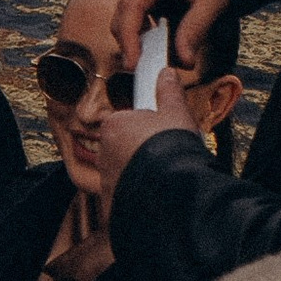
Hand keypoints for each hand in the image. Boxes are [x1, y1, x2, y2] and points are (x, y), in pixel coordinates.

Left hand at [95, 60, 197, 206]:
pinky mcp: (114, 206)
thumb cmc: (172, 149)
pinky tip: (158, 195)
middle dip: (142, 152)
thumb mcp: (176, 114)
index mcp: (113, 127)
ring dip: (141, 175)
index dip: (149, 128)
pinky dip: (139, 197)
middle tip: (167, 156)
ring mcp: (107, 182)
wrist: (173, 193)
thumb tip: (166, 74)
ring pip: (125, 174)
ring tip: (166, 177)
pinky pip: (126, 198)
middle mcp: (103, 155)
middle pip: (125, 149)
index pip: (128, 122)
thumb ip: (169, 93)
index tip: (163, 136)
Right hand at [113, 0, 231, 77]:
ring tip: (157, 57)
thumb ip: (196, 28)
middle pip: (123, 11)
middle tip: (147, 70)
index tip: (133, 64)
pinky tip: (157, 41)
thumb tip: (184, 62)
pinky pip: (130, 9)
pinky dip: (140, 28)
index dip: (129, 36)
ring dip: (136, 37)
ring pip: (123, 12)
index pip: (133, 3)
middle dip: (131, 43)